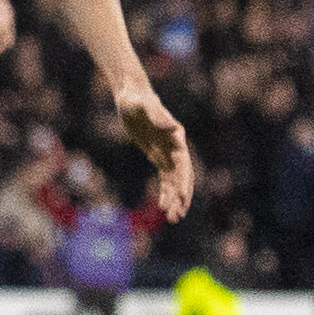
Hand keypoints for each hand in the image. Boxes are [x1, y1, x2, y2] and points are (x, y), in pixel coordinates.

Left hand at [112, 80, 195, 219]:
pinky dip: (165, 192)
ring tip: (172, 218)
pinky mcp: (158, 156)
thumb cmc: (137, 99)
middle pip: (182, 177)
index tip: (181, 199)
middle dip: (181, 197)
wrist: (130, 96)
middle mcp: (176, 147)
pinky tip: (163, 206)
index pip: (183, 165)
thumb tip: (171, 128)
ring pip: (175, 181)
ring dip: (175, 199)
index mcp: (177, 137)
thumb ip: (157, 115)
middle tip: (177, 216)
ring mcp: (168, 153)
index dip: (183, 183)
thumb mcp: (144, 105)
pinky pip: (165, 178)